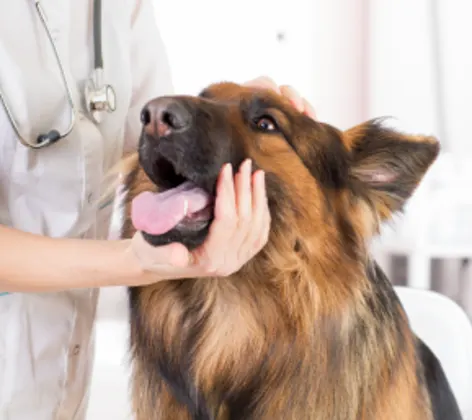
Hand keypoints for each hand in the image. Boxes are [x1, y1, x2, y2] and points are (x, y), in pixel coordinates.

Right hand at [123, 76, 314, 284]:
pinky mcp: (241, 255)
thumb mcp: (151, 252)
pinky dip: (262, 211)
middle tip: (244, 165)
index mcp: (209, 260)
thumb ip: (164, 254)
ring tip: (257, 173)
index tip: (225, 169)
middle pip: (246, 221)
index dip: (228, 193)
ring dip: (259, 197)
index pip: (227, 221)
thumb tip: (176, 255)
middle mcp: (228, 262)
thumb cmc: (151, 252)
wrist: (155, 264)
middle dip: (246, 190)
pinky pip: (260, 233)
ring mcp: (237, 259)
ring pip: (257, 226)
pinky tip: (260, 193)